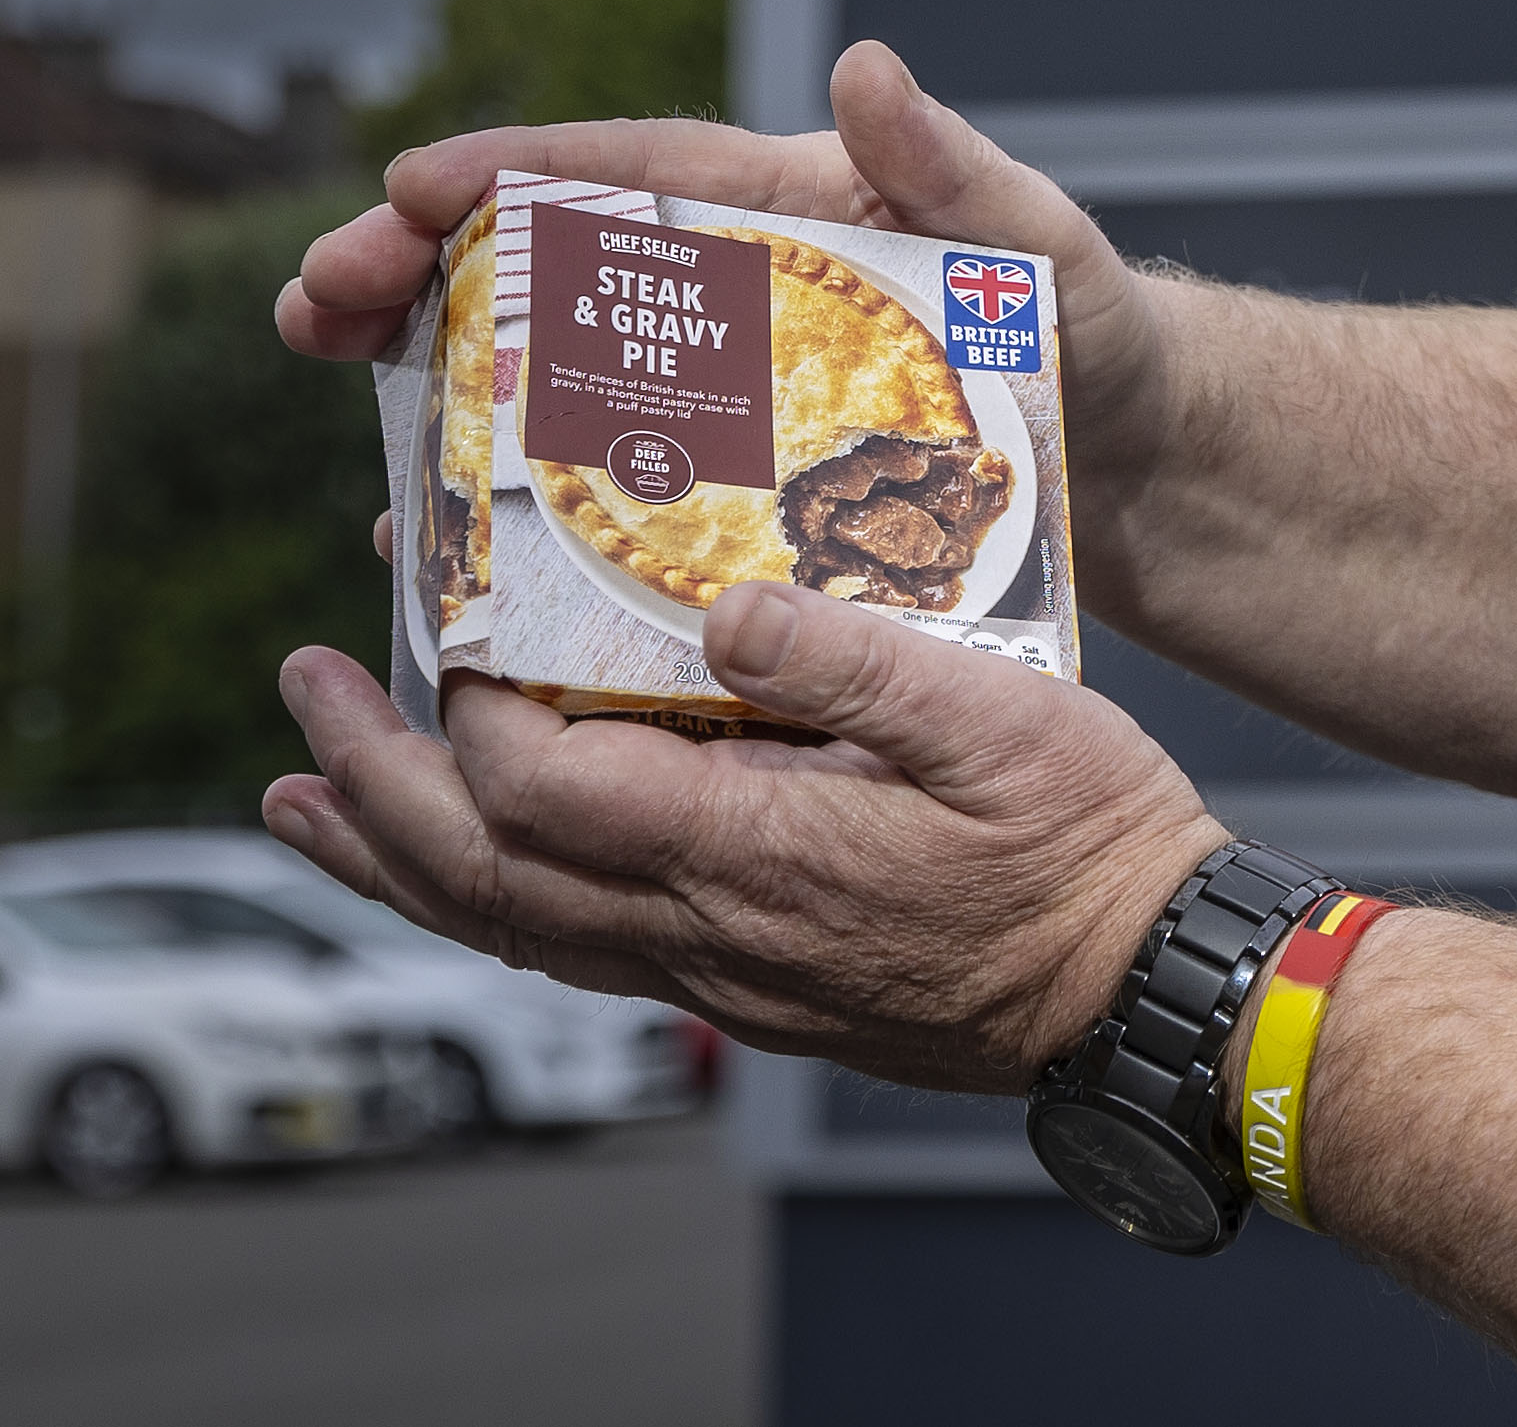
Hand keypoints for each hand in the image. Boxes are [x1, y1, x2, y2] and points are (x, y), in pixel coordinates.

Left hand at [265, 580, 1227, 1089]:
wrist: (1137, 982)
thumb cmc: (1086, 844)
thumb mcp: (997, 715)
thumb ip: (851, 658)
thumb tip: (725, 604)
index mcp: (756, 850)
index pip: (546, 787)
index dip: (473, 705)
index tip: (452, 609)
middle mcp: (707, 929)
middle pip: (482, 870)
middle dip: (369, 781)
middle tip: (304, 688)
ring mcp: (717, 972)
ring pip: (505, 923)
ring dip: (391, 856)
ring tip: (307, 799)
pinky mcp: (743, 987)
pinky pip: (568, 950)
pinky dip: (481, 903)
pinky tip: (465, 869)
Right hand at [273, 40, 1179, 477]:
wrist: (1131, 459)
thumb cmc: (1090, 325)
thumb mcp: (1039, 238)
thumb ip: (957, 163)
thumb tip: (868, 66)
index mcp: (782, 208)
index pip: (624, 169)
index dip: (507, 169)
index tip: (407, 183)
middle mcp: (727, 292)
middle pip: (541, 265)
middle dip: (413, 267)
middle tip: (318, 299)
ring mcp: (715, 393)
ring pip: (540, 372)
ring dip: (425, 377)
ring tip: (337, 387)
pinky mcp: (723, 490)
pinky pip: (591, 487)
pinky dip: (503, 503)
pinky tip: (426, 539)